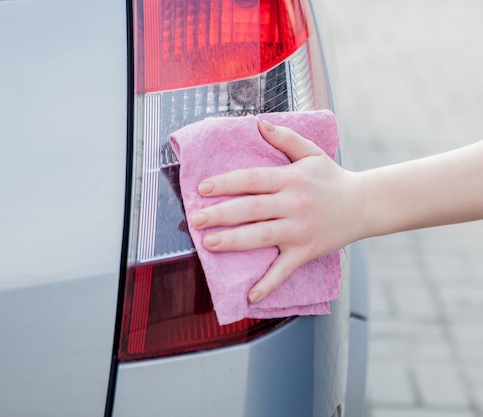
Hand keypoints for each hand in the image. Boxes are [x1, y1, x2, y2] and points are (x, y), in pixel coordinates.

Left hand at [190, 119, 365, 303]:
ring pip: (262, 236)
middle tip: (195, 219)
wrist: (364, 205)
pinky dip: (268, 284)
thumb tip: (259, 123)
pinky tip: (249, 296)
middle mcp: (293, 204)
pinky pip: (284, 270)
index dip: (226, 183)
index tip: (202, 188)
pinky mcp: (306, 251)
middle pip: (252, 208)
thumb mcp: (311, 153)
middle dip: (221, 214)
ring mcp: (299, 230)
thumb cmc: (331, 178)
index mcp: (291, 179)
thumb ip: (285, 138)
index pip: (252, 179)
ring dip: (234, 241)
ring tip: (208, 243)